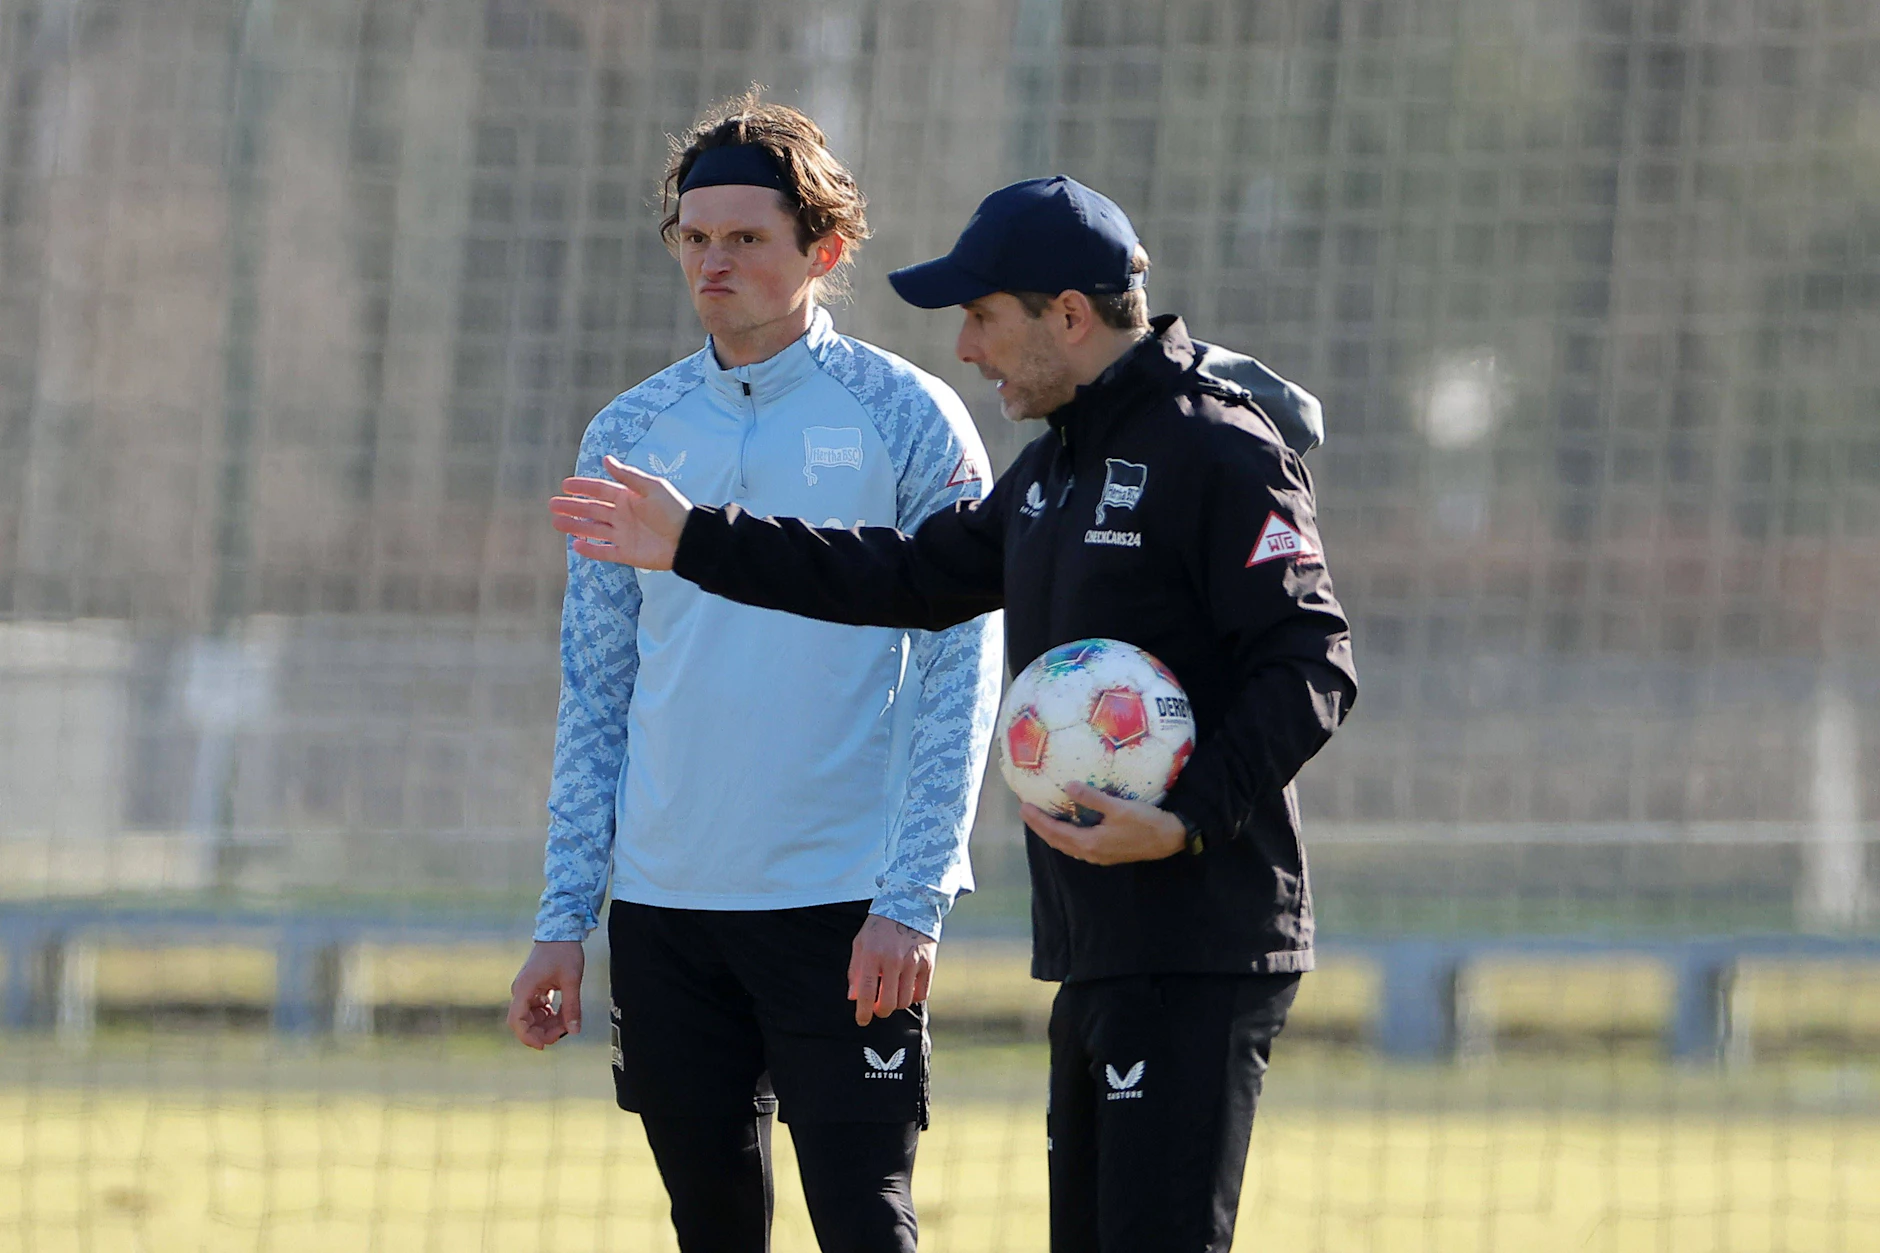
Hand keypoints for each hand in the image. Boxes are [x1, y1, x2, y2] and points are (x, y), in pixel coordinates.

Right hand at [507, 940, 584, 1049]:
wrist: (561, 931)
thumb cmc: (565, 952)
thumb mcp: (572, 981)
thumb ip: (572, 1007)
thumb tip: (574, 1031)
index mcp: (524, 988)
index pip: (517, 1020)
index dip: (528, 1037)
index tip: (544, 1046)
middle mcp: (520, 991)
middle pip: (524, 1022)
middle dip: (543, 1031)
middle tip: (564, 1032)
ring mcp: (526, 990)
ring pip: (532, 1017)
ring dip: (548, 1024)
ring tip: (568, 1021)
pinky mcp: (534, 989)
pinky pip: (538, 1009)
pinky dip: (550, 1015)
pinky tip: (564, 1014)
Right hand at [549, 455, 692, 569]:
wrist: (689, 539)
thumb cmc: (673, 510)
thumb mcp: (651, 488)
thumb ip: (628, 476)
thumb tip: (605, 459)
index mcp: (628, 497)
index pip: (600, 490)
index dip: (583, 487)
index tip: (565, 485)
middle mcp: (623, 515)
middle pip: (592, 510)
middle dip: (572, 507)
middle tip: (552, 504)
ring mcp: (624, 535)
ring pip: (593, 529)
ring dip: (575, 526)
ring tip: (556, 522)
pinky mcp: (627, 554)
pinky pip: (604, 551)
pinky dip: (590, 549)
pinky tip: (575, 545)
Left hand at [848, 914, 936, 1026]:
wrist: (909, 905)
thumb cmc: (879, 927)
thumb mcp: (861, 943)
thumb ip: (855, 970)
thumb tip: (853, 998)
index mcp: (872, 954)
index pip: (866, 992)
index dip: (863, 1012)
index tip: (862, 1020)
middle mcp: (893, 960)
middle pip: (888, 1003)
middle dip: (881, 1011)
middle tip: (879, 1008)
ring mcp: (913, 962)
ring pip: (905, 1001)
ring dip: (897, 1003)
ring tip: (893, 994)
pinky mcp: (928, 963)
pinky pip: (922, 993)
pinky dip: (914, 996)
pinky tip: (907, 988)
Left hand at [1021, 781, 1187, 865]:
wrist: (1169, 839)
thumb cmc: (1145, 822)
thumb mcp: (1118, 807)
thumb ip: (1092, 798)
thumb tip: (1068, 785)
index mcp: (1090, 843)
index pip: (1055, 832)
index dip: (1037, 820)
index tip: (1023, 807)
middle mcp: (1090, 853)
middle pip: (1057, 841)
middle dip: (1040, 827)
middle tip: (1026, 811)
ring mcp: (1099, 856)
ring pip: (1067, 845)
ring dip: (1052, 832)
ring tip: (1041, 818)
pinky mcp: (1107, 853)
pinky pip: (1077, 846)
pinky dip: (1066, 836)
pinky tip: (1067, 826)